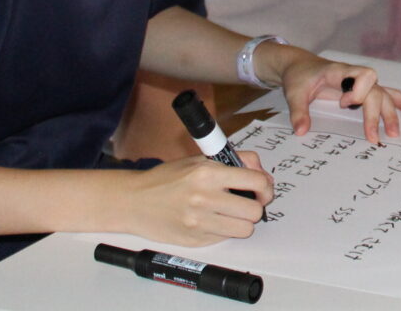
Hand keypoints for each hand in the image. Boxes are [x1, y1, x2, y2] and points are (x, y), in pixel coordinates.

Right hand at [115, 155, 270, 245]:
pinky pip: (225, 238)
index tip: (263, 188)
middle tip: (248, 202)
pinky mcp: (194, 240)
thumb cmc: (167, 178)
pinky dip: (225, 231)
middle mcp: (204, 198)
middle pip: (254, 211)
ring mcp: (199, 222)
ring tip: (232, 213)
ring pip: (244, 229)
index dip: (265, 186)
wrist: (135, 201)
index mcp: (208, 173)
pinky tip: (213, 220)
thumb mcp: (200, 159)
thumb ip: (234, 162)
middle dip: (256, 206)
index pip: (256, 182)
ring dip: (243, 222)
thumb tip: (262, 175)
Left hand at [279, 58, 400, 144]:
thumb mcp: (294, 92)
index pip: (362, 76)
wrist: (301, 66)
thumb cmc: (299, 77)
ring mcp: (362, 84)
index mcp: (340, 72)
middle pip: (376, 91)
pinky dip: (400, 103)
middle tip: (375, 138)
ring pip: (384, 94)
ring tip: (395, 132)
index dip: (358, 92)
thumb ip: (298, 111)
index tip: (344, 104)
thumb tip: (301, 132)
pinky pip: (386, 94)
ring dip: (392, 112)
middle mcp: (355, 76)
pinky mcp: (364, 90)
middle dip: (378, 114)